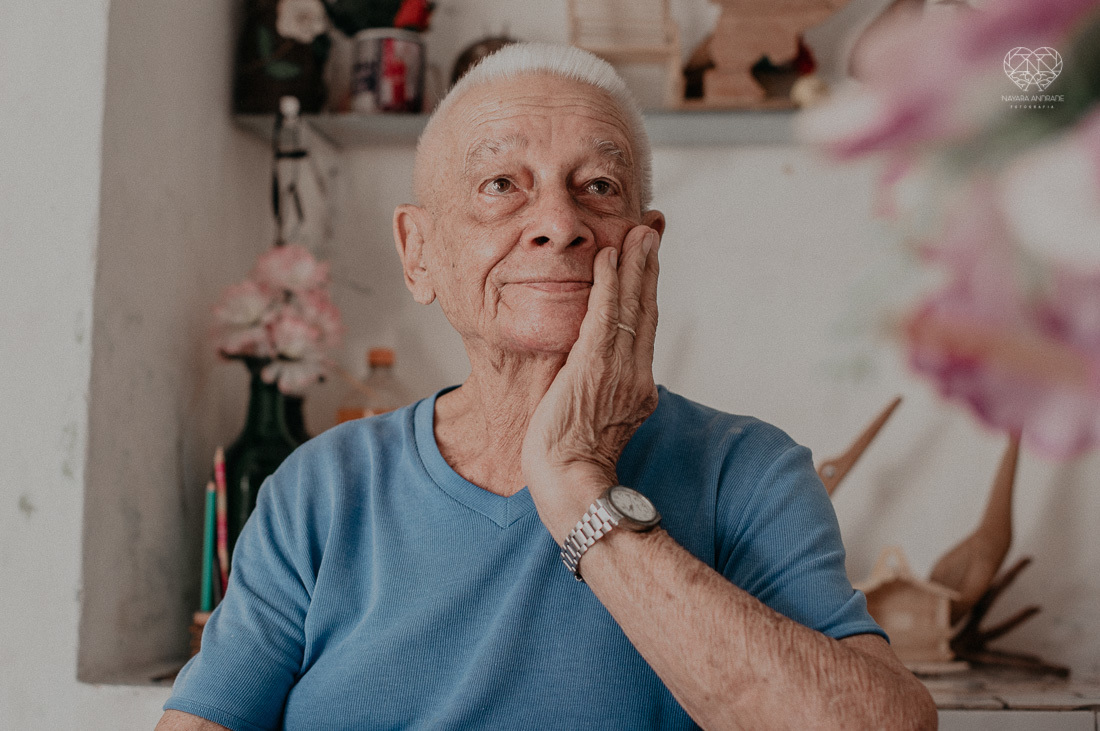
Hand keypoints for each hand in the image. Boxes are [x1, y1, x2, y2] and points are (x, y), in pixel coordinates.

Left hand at [521, 225, 660, 542]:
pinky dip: (608, 284)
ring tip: (639, 228)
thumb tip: (591, 379)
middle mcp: (636, 374)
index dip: (647, 289)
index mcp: (638, 388)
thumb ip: (599, 395)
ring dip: (634, 263)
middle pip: (645, 308)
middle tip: (653, 226)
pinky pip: (604, 316)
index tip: (648, 258)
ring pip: (630, 306)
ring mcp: (617, 370)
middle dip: (649, 265)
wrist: (572, 487)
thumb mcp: (596, 424)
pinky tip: (608, 256)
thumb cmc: (572, 465)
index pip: (644, 327)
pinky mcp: (593, 368)